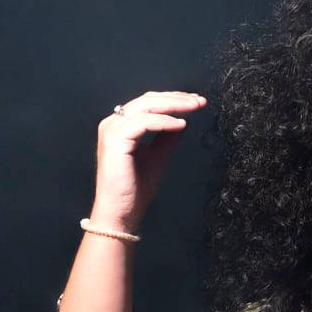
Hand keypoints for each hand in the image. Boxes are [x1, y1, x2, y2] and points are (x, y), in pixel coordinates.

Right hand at [90, 89, 206, 230]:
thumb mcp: (158, 156)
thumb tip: (182, 119)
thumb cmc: (134, 190)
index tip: (196, 102)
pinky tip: (180, 125)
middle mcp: (113, 124)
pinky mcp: (115, 140)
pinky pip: (143, 122)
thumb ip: (167, 137)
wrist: (121, 213)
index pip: (149, 103)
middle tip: (199, 101)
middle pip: (148, 100)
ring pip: (146, 106)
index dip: (174, 99)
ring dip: (174, 105)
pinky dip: (164, 121)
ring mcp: (111, 130)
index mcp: (121, 126)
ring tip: (194, 108)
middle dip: (177, 98)